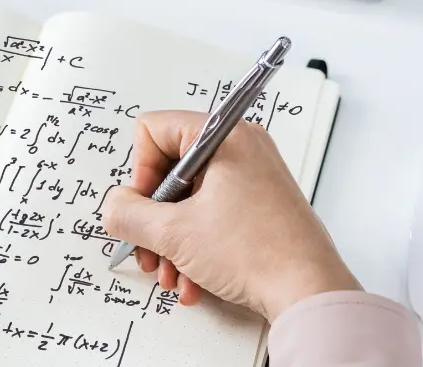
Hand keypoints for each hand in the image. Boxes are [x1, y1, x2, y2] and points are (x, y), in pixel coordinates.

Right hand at [101, 111, 360, 322]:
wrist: (308, 293)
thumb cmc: (259, 253)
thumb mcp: (174, 233)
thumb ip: (128, 214)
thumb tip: (114, 206)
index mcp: (225, 136)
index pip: (154, 129)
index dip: (140, 171)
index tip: (145, 205)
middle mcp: (241, 149)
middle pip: (168, 169)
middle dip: (154, 217)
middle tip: (151, 245)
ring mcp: (251, 178)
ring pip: (187, 199)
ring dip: (170, 239)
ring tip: (172, 272)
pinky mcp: (257, 205)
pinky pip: (209, 215)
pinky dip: (194, 246)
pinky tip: (192, 279)